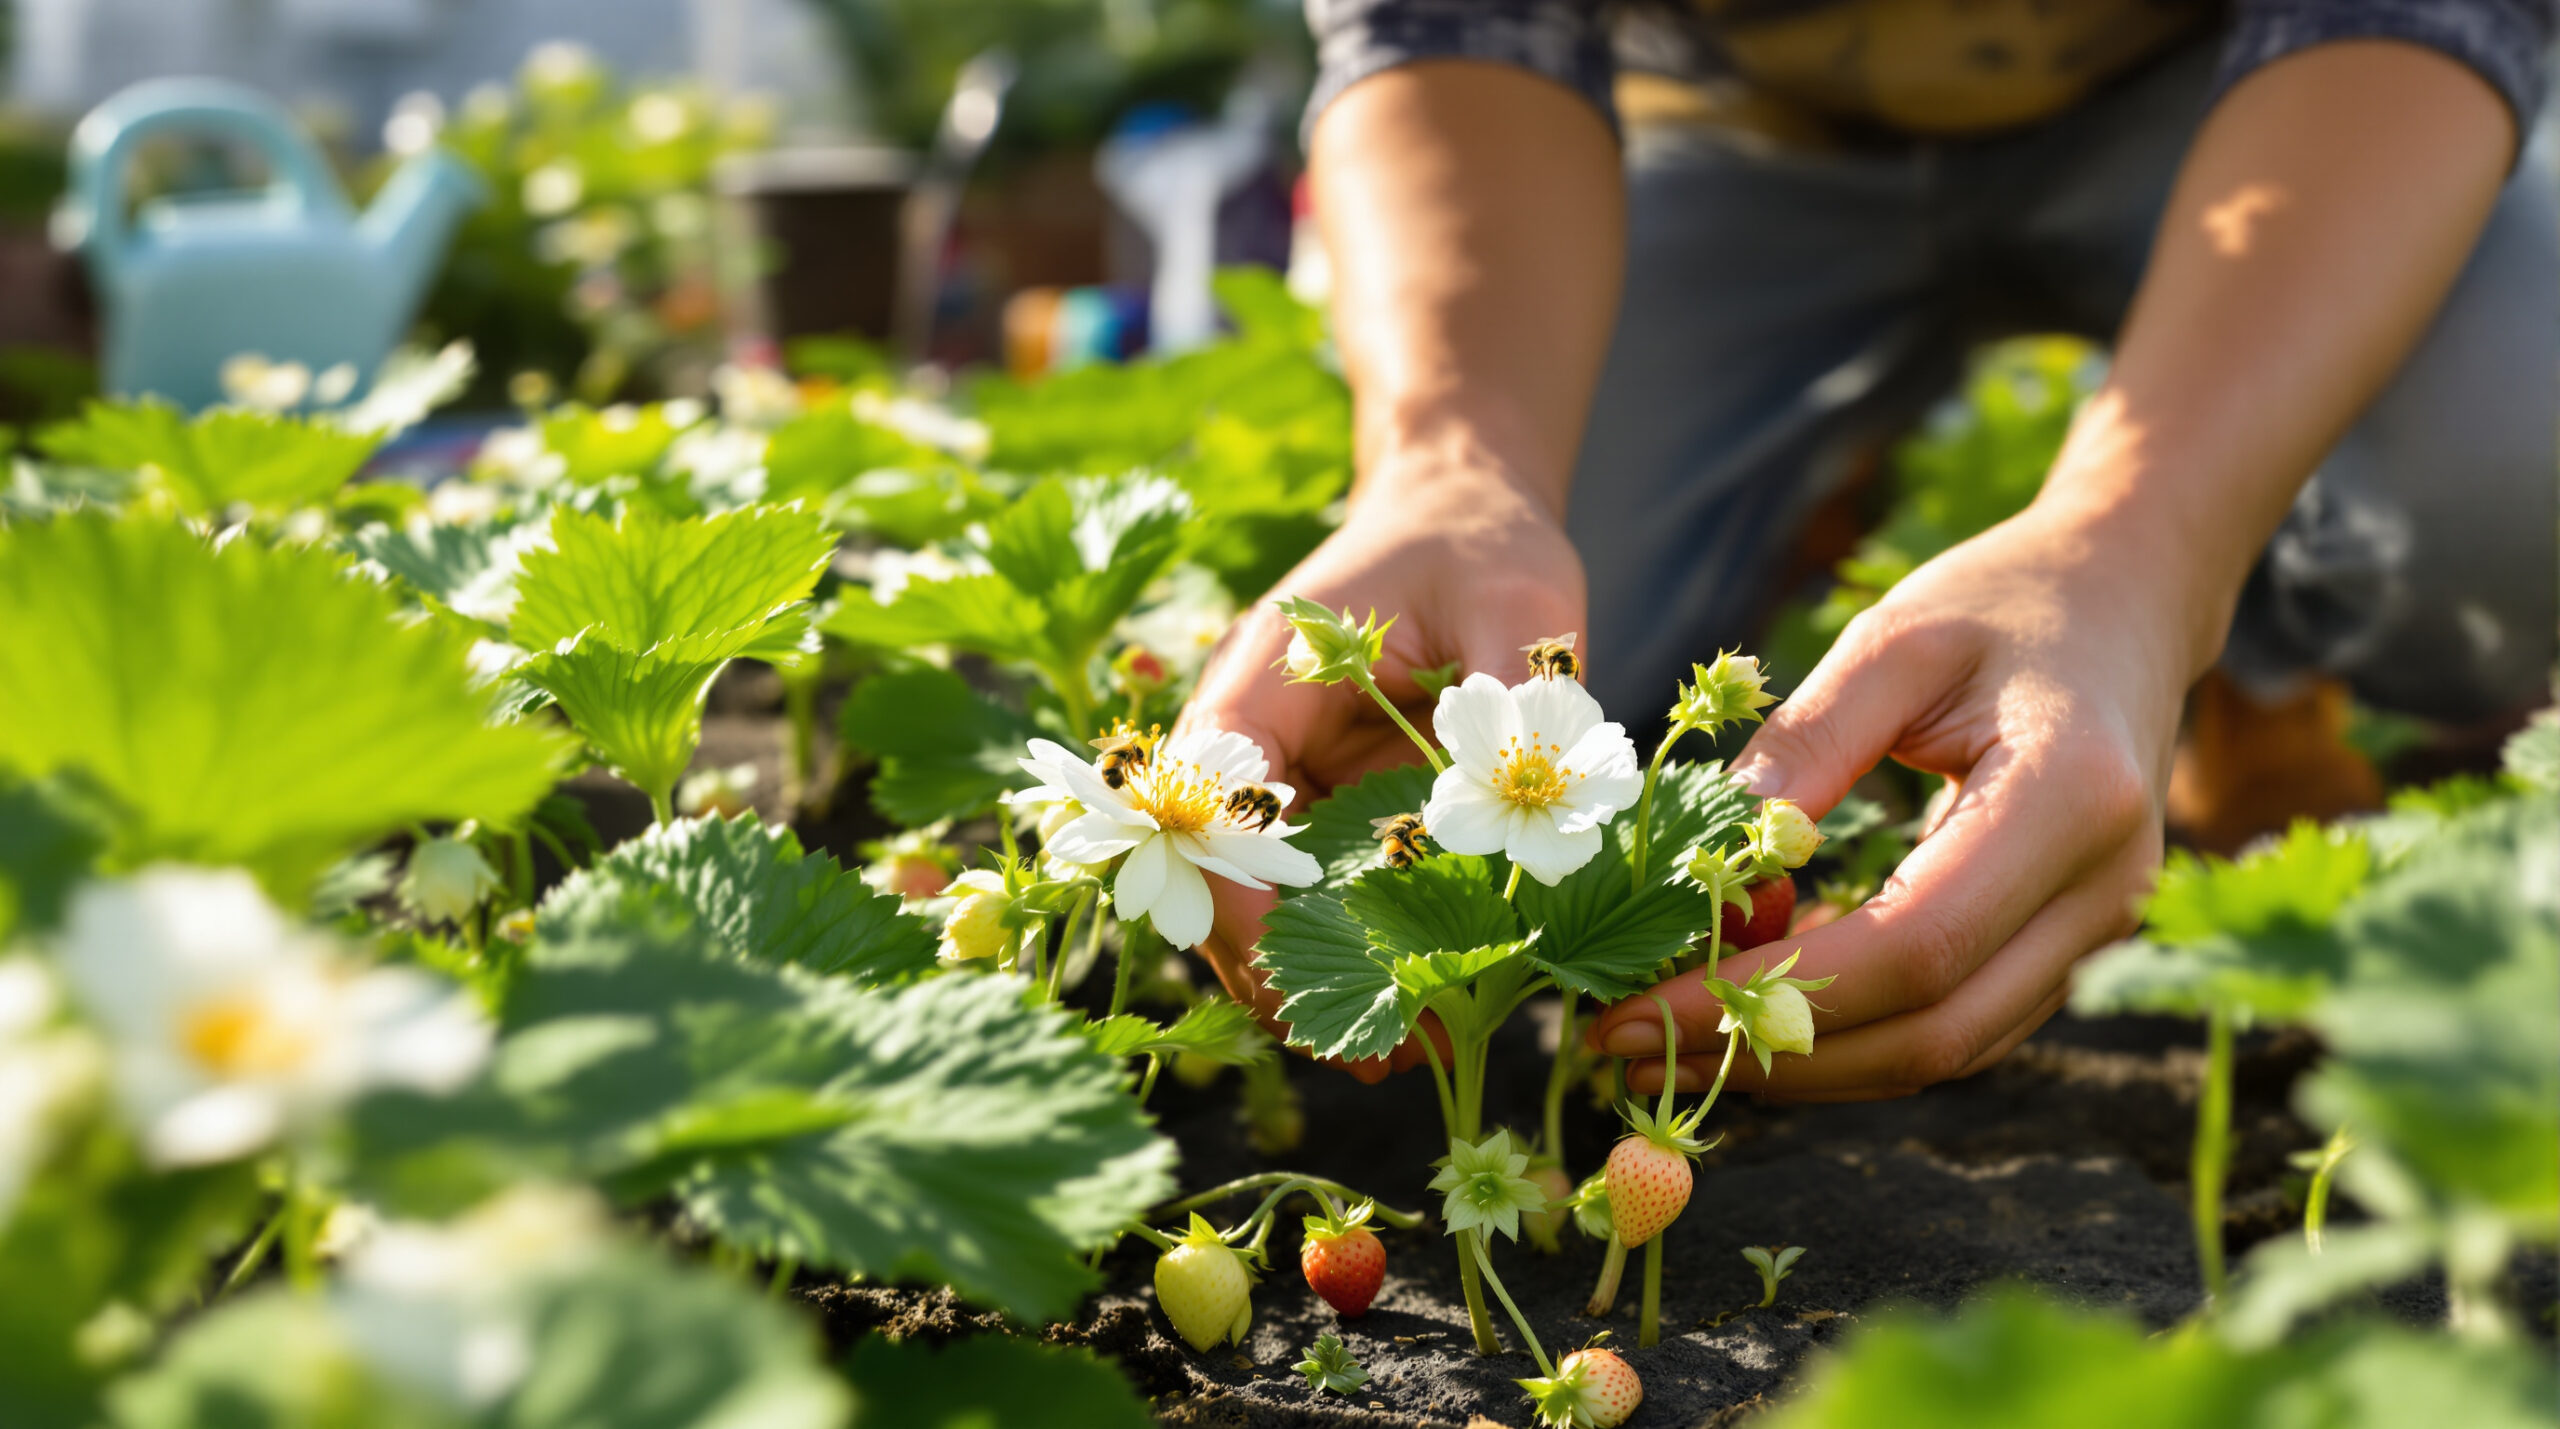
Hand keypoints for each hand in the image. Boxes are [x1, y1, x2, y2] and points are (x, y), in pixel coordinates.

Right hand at [1183, 459, 1585, 1079]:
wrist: (1464, 515)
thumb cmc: (1480, 544)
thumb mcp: (1517, 598)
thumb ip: (1515, 689)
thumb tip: (1523, 786)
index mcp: (1265, 676)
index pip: (1211, 793)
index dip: (1233, 883)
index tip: (1288, 960)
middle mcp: (1258, 740)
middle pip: (1219, 870)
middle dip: (1275, 966)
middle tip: (1357, 1045)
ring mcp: (1291, 784)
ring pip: (1264, 903)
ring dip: (1315, 978)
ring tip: (1393, 1053)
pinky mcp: (1335, 814)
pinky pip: (1325, 899)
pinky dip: (1359, 956)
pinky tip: (1418, 1014)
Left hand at [1589, 504, 2196, 1099]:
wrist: (2126, 600)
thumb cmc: (2001, 604)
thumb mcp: (1891, 643)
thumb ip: (1804, 748)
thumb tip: (1712, 868)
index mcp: (2071, 799)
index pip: (1912, 946)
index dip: (1770, 993)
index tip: (1637, 1004)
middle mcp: (2107, 891)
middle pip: (1931, 1031)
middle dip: (1772, 1054)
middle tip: (1627, 1044)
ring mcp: (2102, 934)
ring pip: (1944, 1051)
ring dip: (1806, 1064)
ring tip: (1670, 1038)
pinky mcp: (2071, 952)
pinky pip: (1957, 1027)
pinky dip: (1854, 1037)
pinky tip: (1755, 1011)